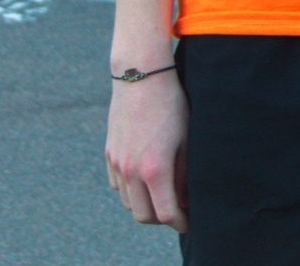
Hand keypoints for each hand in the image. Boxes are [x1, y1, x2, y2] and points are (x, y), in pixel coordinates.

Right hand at [106, 68, 188, 230]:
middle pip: (143, 215)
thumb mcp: (187, 138)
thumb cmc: (173, 104)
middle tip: (179, 211)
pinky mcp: (109, 154)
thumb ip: (185, 173)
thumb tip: (186, 198)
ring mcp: (116, 163)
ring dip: (145, 205)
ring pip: (128, 202)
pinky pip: (118, 186)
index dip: (180, 222)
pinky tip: (147, 179)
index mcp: (154, 168)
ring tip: (165, 195)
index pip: (165, 212)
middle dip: (162, 218)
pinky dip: (132, 191)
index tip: (190, 222)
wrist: (142, 76)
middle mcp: (130, 170)